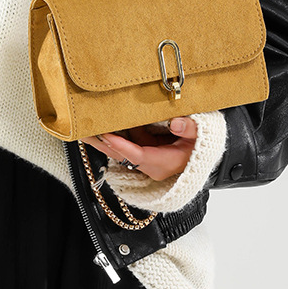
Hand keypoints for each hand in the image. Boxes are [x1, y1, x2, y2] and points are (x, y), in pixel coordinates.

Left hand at [80, 116, 196, 180]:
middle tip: (83, 132)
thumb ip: (189, 129)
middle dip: (103, 143)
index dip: (122, 146)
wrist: (203, 154)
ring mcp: (145, 160)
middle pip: (122, 155)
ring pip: (120, 150)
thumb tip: (175, 123)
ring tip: (83, 128)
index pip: (139, 155)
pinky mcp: (143, 152)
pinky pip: (125, 144)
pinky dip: (112, 135)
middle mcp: (151, 165)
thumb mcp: (202, 135)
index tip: (108, 135)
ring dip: (103, 139)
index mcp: (165, 162)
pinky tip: (99, 125)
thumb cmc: (202, 145)